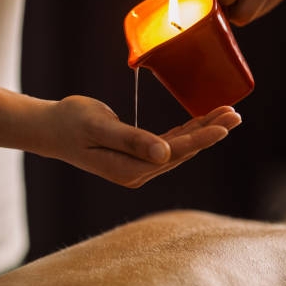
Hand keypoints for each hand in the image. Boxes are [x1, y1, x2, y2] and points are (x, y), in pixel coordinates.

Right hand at [38, 96, 241, 187]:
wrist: (50, 128)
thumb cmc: (70, 123)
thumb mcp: (98, 127)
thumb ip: (131, 140)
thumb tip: (165, 154)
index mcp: (130, 170)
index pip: (175, 153)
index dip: (201, 138)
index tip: (225, 124)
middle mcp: (138, 172)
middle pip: (183, 151)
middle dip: (210, 132)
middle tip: (236, 114)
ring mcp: (138, 165)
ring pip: (180, 147)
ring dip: (202, 130)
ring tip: (227, 114)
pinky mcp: (137, 155)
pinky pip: (169, 143)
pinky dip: (187, 130)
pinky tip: (202, 120)